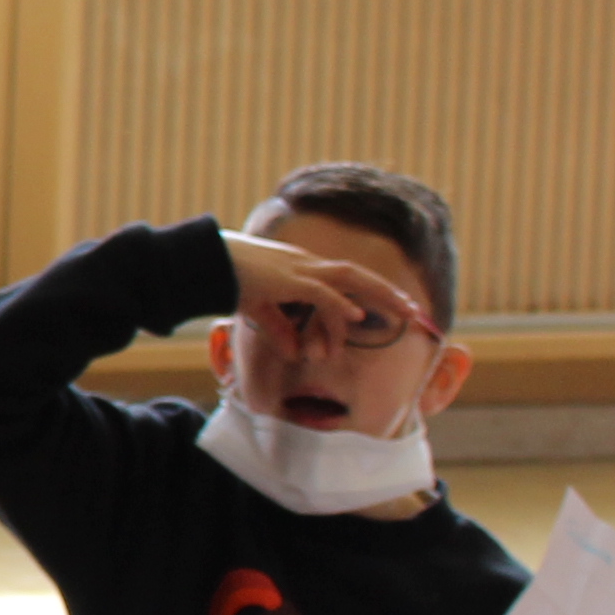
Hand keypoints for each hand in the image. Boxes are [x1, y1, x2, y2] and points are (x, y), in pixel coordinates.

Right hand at [225, 229, 437, 350]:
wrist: (201, 261)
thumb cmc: (224, 278)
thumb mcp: (257, 309)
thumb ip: (278, 329)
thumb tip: (295, 353)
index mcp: (300, 266)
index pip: (342, 277)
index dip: (369, 289)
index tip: (390, 305)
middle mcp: (305, 263)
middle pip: (356, 273)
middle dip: (386, 291)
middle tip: (413, 309)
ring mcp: (297, 269)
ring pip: (349, 278)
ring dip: (379, 293)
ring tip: (404, 310)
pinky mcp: (286, 280)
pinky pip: (320, 293)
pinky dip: (340, 305)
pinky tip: (357, 318)